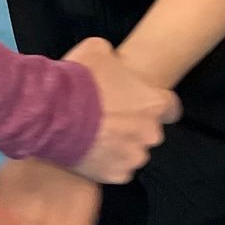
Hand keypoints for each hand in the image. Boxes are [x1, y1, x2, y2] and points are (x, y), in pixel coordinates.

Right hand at [61, 37, 179, 183]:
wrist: (53, 114)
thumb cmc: (80, 81)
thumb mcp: (97, 49)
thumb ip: (114, 58)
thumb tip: (111, 60)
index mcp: (153, 103)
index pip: (171, 107)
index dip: (155, 104)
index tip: (141, 103)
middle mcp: (150, 133)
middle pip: (149, 130)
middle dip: (133, 125)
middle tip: (108, 116)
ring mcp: (133, 157)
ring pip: (132, 151)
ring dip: (120, 145)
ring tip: (95, 135)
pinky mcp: (116, 176)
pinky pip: (116, 169)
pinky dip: (105, 162)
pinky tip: (88, 150)